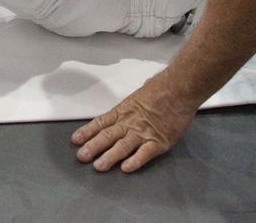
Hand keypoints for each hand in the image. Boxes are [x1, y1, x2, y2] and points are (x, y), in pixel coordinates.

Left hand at [72, 69, 199, 172]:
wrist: (179, 88)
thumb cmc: (162, 87)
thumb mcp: (140, 93)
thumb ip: (132, 105)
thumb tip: (130, 107)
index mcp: (124, 110)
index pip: (101, 122)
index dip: (87, 131)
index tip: (76, 140)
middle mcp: (130, 122)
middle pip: (107, 136)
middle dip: (93, 147)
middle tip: (81, 157)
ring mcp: (144, 133)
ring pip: (122, 146)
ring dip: (109, 157)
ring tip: (98, 166)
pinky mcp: (159, 141)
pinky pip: (144, 154)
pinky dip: (135, 161)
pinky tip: (125, 168)